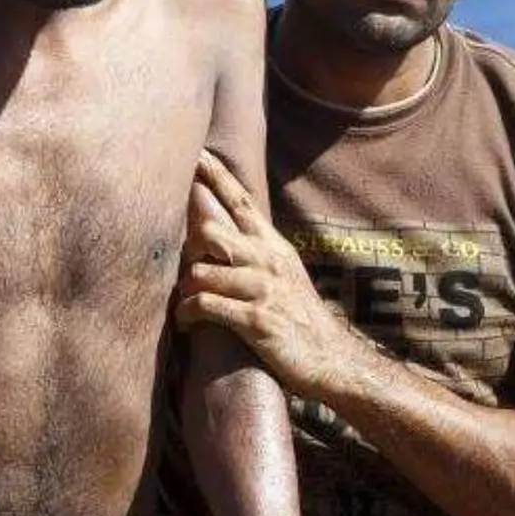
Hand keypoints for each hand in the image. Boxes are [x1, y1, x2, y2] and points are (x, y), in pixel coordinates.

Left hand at [175, 150, 356, 398]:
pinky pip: (206, 305)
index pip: (241, 202)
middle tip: (182, 267)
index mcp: (274, 246)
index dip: (217, 177)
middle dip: (188, 246)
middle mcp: (269, 261)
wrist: (332, 360)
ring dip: (185, 288)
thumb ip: (255, 250)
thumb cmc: (299, 319)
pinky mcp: (256, 321)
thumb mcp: (284, 274)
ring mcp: (263, 290)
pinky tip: (186, 322)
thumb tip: (218, 231)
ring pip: (202, 270)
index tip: (198, 155)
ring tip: (185, 305)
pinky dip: (188, 313)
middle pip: (212, 230)